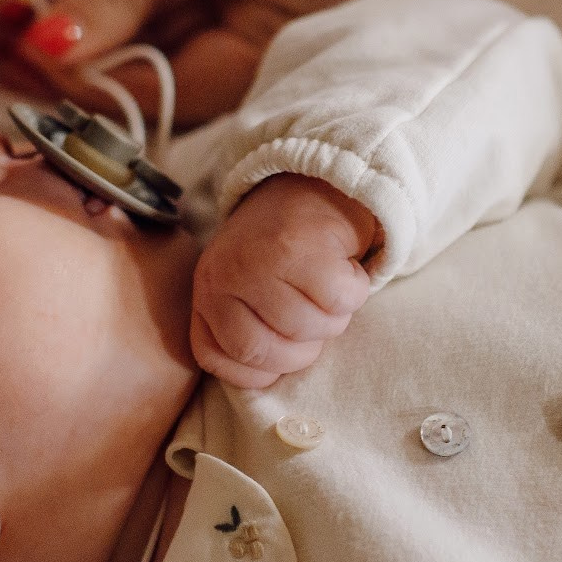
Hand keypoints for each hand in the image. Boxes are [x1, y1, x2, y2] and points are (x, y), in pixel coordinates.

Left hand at [2, 0, 493, 122]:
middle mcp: (312, 38)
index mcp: (309, 33)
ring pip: (186, 45)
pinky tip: (81, 1)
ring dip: (115, 36)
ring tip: (26, 26)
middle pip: (189, 78)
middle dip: (102, 63)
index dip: (102, 86)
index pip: (188, 92)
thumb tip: (44, 56)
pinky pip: (200, 9)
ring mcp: (294, 7)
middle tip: (7, 50)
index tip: (22, 67)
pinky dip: (145, 6)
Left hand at [191, 175, 379, 388]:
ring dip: (334, 316)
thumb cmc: (284, 250)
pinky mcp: (300, 246)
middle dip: (304, 348)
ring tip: (329, 288)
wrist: (312, 183)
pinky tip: (344, 267)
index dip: (258, 370)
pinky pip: (339, 300)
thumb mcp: (247, 289)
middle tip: (317, 320)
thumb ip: (246, 330)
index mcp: (207, 291)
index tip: (283, 353)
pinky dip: (354, 290)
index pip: (217, 358)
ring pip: (309, 327)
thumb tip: (267, 378)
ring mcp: (258, 261)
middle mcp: (223, 276)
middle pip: (268, 351)